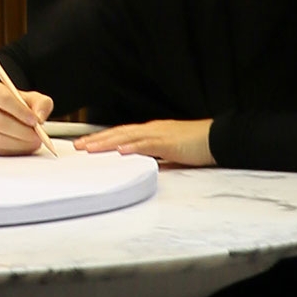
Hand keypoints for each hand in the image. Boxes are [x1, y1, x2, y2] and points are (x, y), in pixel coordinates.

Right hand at [0, 81, 55, 154]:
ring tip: (33, 142)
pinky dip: (12, 151)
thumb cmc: (20, 106)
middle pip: (0, 121)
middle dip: (22, 132)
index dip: (21, 111)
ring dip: (19, 144)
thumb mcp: (34, 99)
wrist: (7, 116)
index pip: (4, 99)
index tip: (35, 121)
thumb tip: (39, 118)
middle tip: (37, 137)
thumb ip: (42, 104)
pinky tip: (22, 146)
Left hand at [74, 119, 215, 165]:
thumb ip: (155, 157)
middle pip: (118, 133)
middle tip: (77, 147)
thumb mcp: (170, 152)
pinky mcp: (170, 142)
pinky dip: (133, 146)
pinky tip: (120, 150)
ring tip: (90, 148)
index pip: (122, 134)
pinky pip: (148, 144)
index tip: (86, 145)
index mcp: (151, 132)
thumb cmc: (197, 145)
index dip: (103, 139)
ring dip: (107, 142)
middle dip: (97, 140)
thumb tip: (140, 166)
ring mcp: (160, 134)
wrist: (219, 138)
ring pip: (128, 136)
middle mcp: (152, 130)